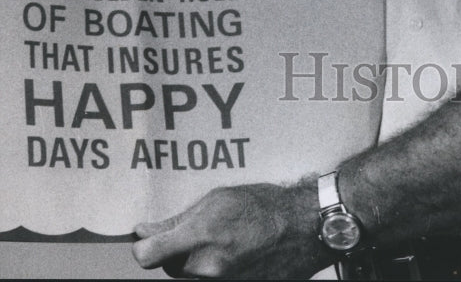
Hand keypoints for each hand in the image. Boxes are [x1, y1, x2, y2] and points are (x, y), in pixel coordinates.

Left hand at [132, 181, 330, 279]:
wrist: (302, 229)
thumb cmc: (263, 206)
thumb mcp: (218, 199)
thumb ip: (178, 219)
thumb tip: (144, 230)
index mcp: (200, 236)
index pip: (147, 255)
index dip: (144, 245)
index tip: (148, 237)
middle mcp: (205, 267)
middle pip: (168, 267)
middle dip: (175, 250)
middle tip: (199, 230)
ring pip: (189, 276)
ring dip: (196, 261)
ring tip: (222, 239)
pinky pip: (211, 281)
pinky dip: (215, 270)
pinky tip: (233, 253)